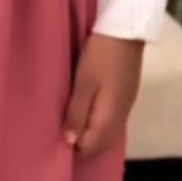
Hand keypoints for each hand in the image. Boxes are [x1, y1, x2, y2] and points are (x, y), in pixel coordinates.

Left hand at [64, 33, 143, 159]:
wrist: (126, 31)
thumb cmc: (100, 56)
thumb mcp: (83, 83)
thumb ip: (76, 114)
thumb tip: (70, 143)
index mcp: (108, 119)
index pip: (90, 148)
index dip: (73, 149)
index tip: (55, 139)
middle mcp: (120, 119)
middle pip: (101, 146)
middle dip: (83, 146)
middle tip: (61, 134)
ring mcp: (125, 109)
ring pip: (108, 136)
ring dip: (91, 136)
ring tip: (72, 126)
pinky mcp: (126, 99)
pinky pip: (112, 123)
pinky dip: (99, 126)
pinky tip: (87, 115)